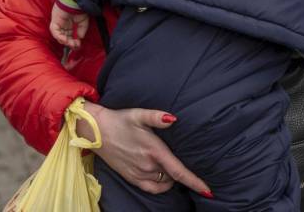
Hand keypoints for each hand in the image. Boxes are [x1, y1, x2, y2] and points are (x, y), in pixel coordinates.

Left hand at [49, 3, 88, 49]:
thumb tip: (80, 38)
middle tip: (75, 46)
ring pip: (59, 36)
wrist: (74, 1)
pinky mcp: (54, 22)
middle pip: (65, 38)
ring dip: (65, 41)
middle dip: (70, 43)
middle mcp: (63, 26)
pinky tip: (65, 39)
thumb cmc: (79, 9)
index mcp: (70, 25)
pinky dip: (59, 37)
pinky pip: (55, 32)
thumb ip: (82, 30)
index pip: (71, 37)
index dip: (74, 42)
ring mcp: (58, 24)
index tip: (78, 45)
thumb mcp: (84, 22)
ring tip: (71, 43)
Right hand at [76, 101, 211, 197]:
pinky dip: (161, 185)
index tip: (208, 190)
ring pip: (164, 183)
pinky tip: (162, 177)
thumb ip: (157, 117)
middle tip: (184, 161)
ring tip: (172, 167)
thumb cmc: (120, 120)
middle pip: (173, 176)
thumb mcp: (139, 114)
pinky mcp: (131, 178)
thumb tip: (174, 119)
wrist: (96, 131)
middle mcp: (147, 166)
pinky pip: (152, 188)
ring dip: (171, 178)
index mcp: (154, 151)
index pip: (179, 171)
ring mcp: (138, 174)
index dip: (194, 182)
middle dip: (182, 173)